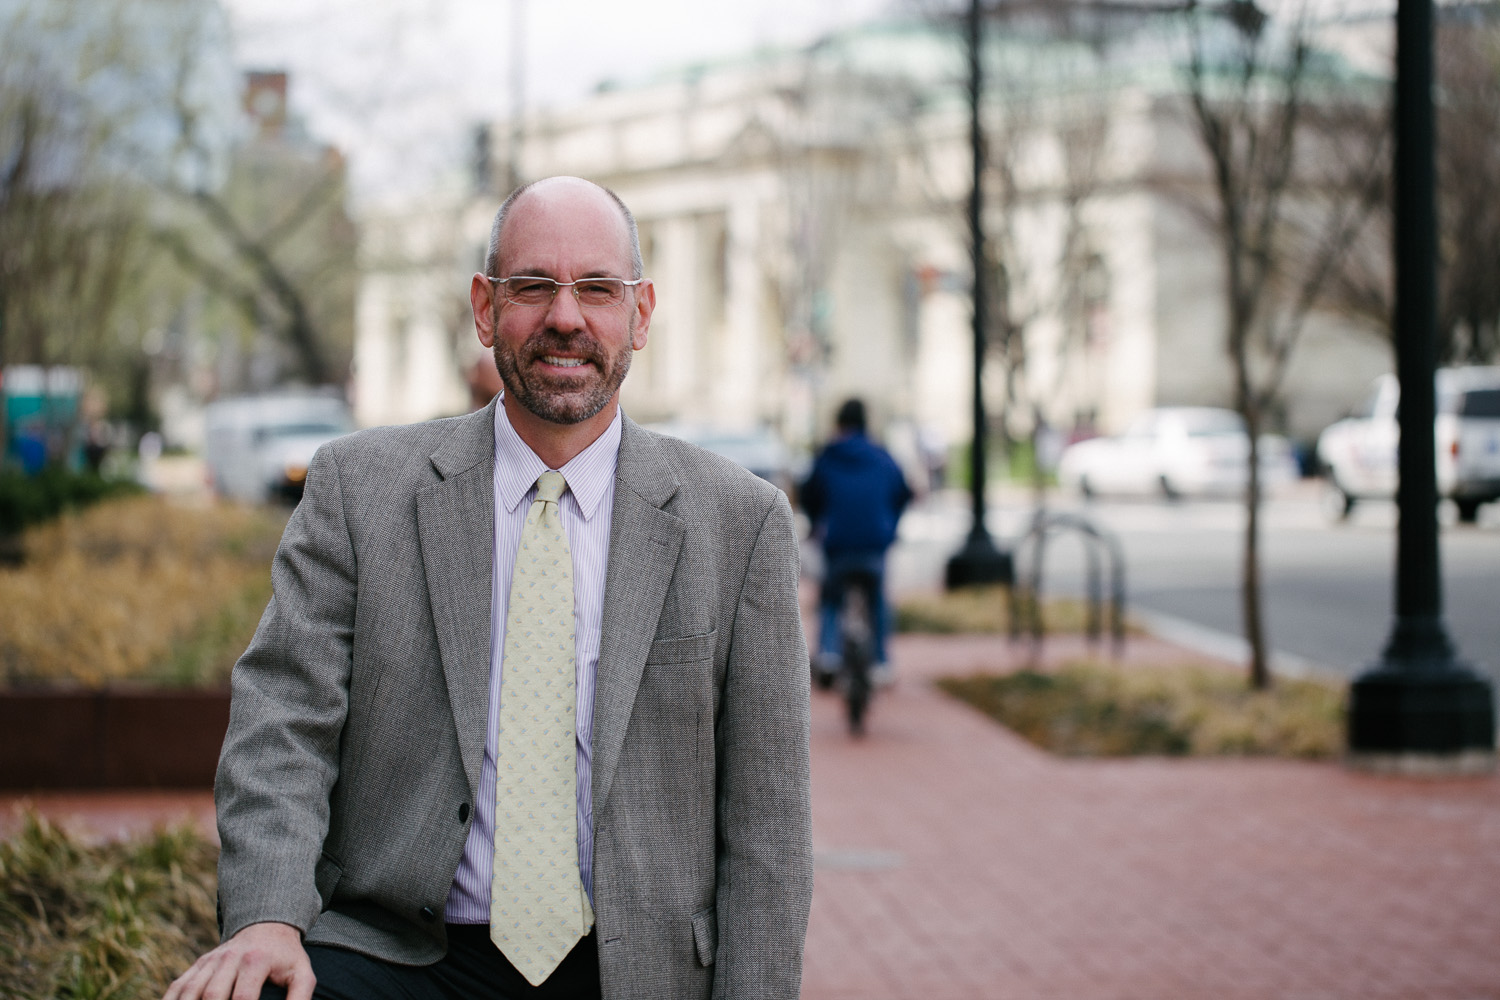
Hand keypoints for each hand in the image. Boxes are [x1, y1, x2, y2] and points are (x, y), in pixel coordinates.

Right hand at [163, 921, 313, 999]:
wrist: (267, 927)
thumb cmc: (286, 957)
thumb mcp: (302, 973)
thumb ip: (300, 997)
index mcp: (256, 960)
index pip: (244, 997)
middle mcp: (229, 957)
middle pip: (212, 995)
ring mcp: (210, 960)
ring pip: (190, 991)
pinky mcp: (198, 965)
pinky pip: (178, 986)